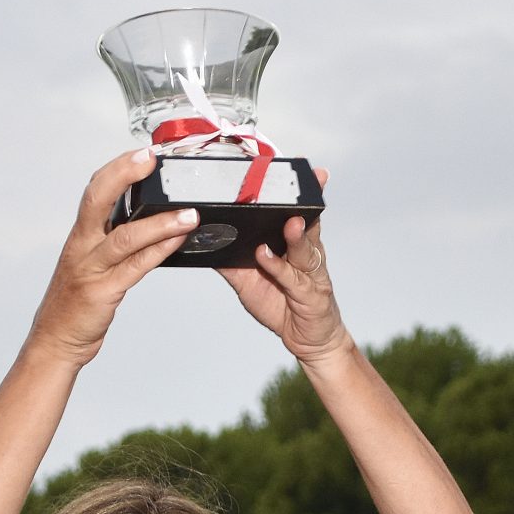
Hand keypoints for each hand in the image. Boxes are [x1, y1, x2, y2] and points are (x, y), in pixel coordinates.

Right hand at [25, 148, 200, 367]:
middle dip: (124, 174)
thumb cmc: (76, 303)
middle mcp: (82, 246)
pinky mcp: (103, 292)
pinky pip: (136, 267)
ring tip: (189, 214)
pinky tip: (179, 241)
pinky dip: (160, 251)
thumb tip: (145, 223)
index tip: (143, 152)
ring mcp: (91, 269)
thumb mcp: (90, 264)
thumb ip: (111, 242)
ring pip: (125, 236)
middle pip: (98, 199)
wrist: (56, 341)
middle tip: (151, 159)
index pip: (94, 190)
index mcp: (80, 236)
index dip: (117, 168)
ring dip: (160, 222)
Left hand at [216, 170, 350, 366]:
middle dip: (305, 205)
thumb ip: (230, 263)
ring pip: (304, 249)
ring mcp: (311, 275)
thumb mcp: (250, 282)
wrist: (308, 340)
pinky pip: (292, 278)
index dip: (303, 194)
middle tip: (298, 188)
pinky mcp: (310, 296)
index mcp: (296, 246)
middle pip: (307, 225)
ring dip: (296, 235)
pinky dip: (278, 267)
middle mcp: (307, 255)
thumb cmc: (284, 306)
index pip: (299, 213)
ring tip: (289, 222)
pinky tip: (265, 256)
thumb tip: (202, 245)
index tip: (309, 173)